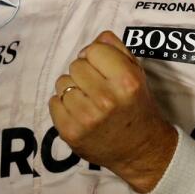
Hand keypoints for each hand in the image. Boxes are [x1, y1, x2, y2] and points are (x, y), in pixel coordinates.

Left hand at [48, 31, 177, 193]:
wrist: (141, 150)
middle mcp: (106, 99)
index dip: (97, 58)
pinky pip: (53, 102)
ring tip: (89, 102)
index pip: (92, 50)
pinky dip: (62, 105)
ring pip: (62, 83)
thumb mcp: (137, 73)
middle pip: (76, 65)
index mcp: (126, 81)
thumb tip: (92, 43)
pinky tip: (79, 113)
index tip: (103, 70)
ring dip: (73, 89)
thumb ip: (116, 49)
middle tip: (97, 88)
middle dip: (85, 73)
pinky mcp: (70, 132)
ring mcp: (86, 118)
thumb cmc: (137, 106)